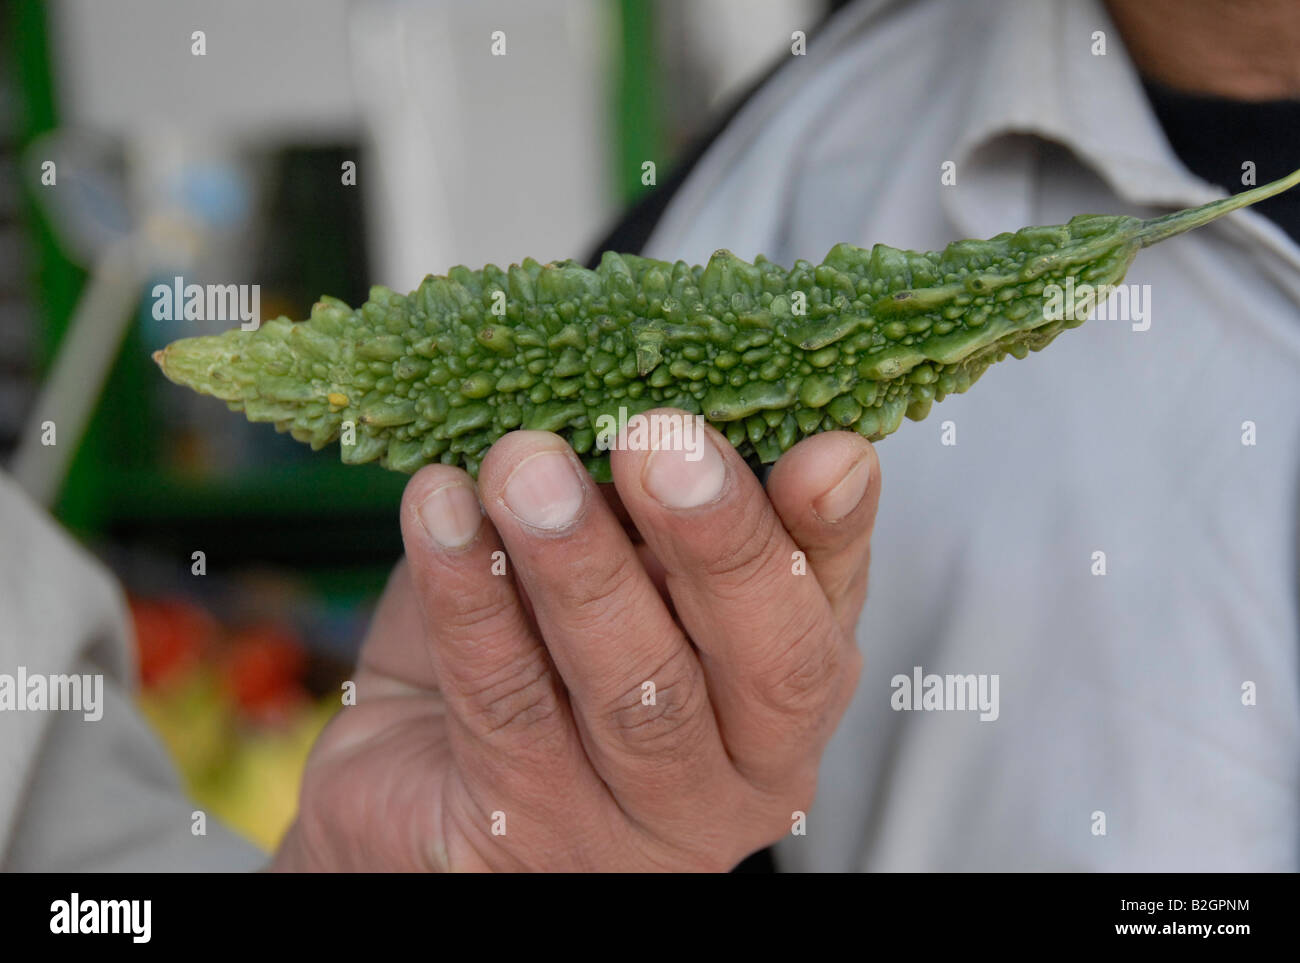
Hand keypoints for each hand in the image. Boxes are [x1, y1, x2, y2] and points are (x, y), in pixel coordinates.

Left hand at [272, 409, 879, 870]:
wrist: (414, 784)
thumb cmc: (535, 657)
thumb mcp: (609, 569)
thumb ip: (645, 510)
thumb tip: (646, 393)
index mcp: (783, 688)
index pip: (830, 603)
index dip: (836, 529)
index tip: (822, 451)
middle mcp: (740, 769)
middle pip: (767, 664)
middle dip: (717, 541)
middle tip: (658, 440)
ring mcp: (641, 823)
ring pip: (639, 691)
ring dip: (580, 564)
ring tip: (525, 464)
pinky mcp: (528, 839)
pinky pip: (508, 706)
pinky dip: (472, 597)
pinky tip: (441, 511)